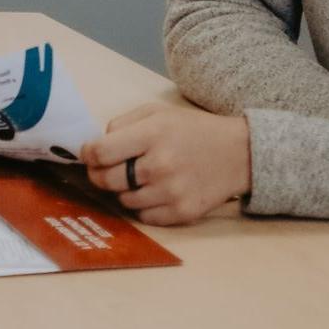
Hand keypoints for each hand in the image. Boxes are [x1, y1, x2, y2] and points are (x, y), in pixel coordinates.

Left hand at [80, 102, 251, 225]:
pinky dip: (145, 206)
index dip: (88, 155)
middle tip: (108, 170)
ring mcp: (172, 192)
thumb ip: (121, 124)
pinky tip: (157, 192)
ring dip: (126, 191)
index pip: (100, 153)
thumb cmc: (193, 130)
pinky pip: (144, 216)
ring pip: (124, 200)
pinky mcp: (182, 213)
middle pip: (106, 180)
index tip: (90, 155)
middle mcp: (160, 165)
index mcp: (152, 135)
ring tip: (142, 178)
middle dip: (100, 175)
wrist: (240, 153)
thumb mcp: (157, 113)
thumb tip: (95, 146)